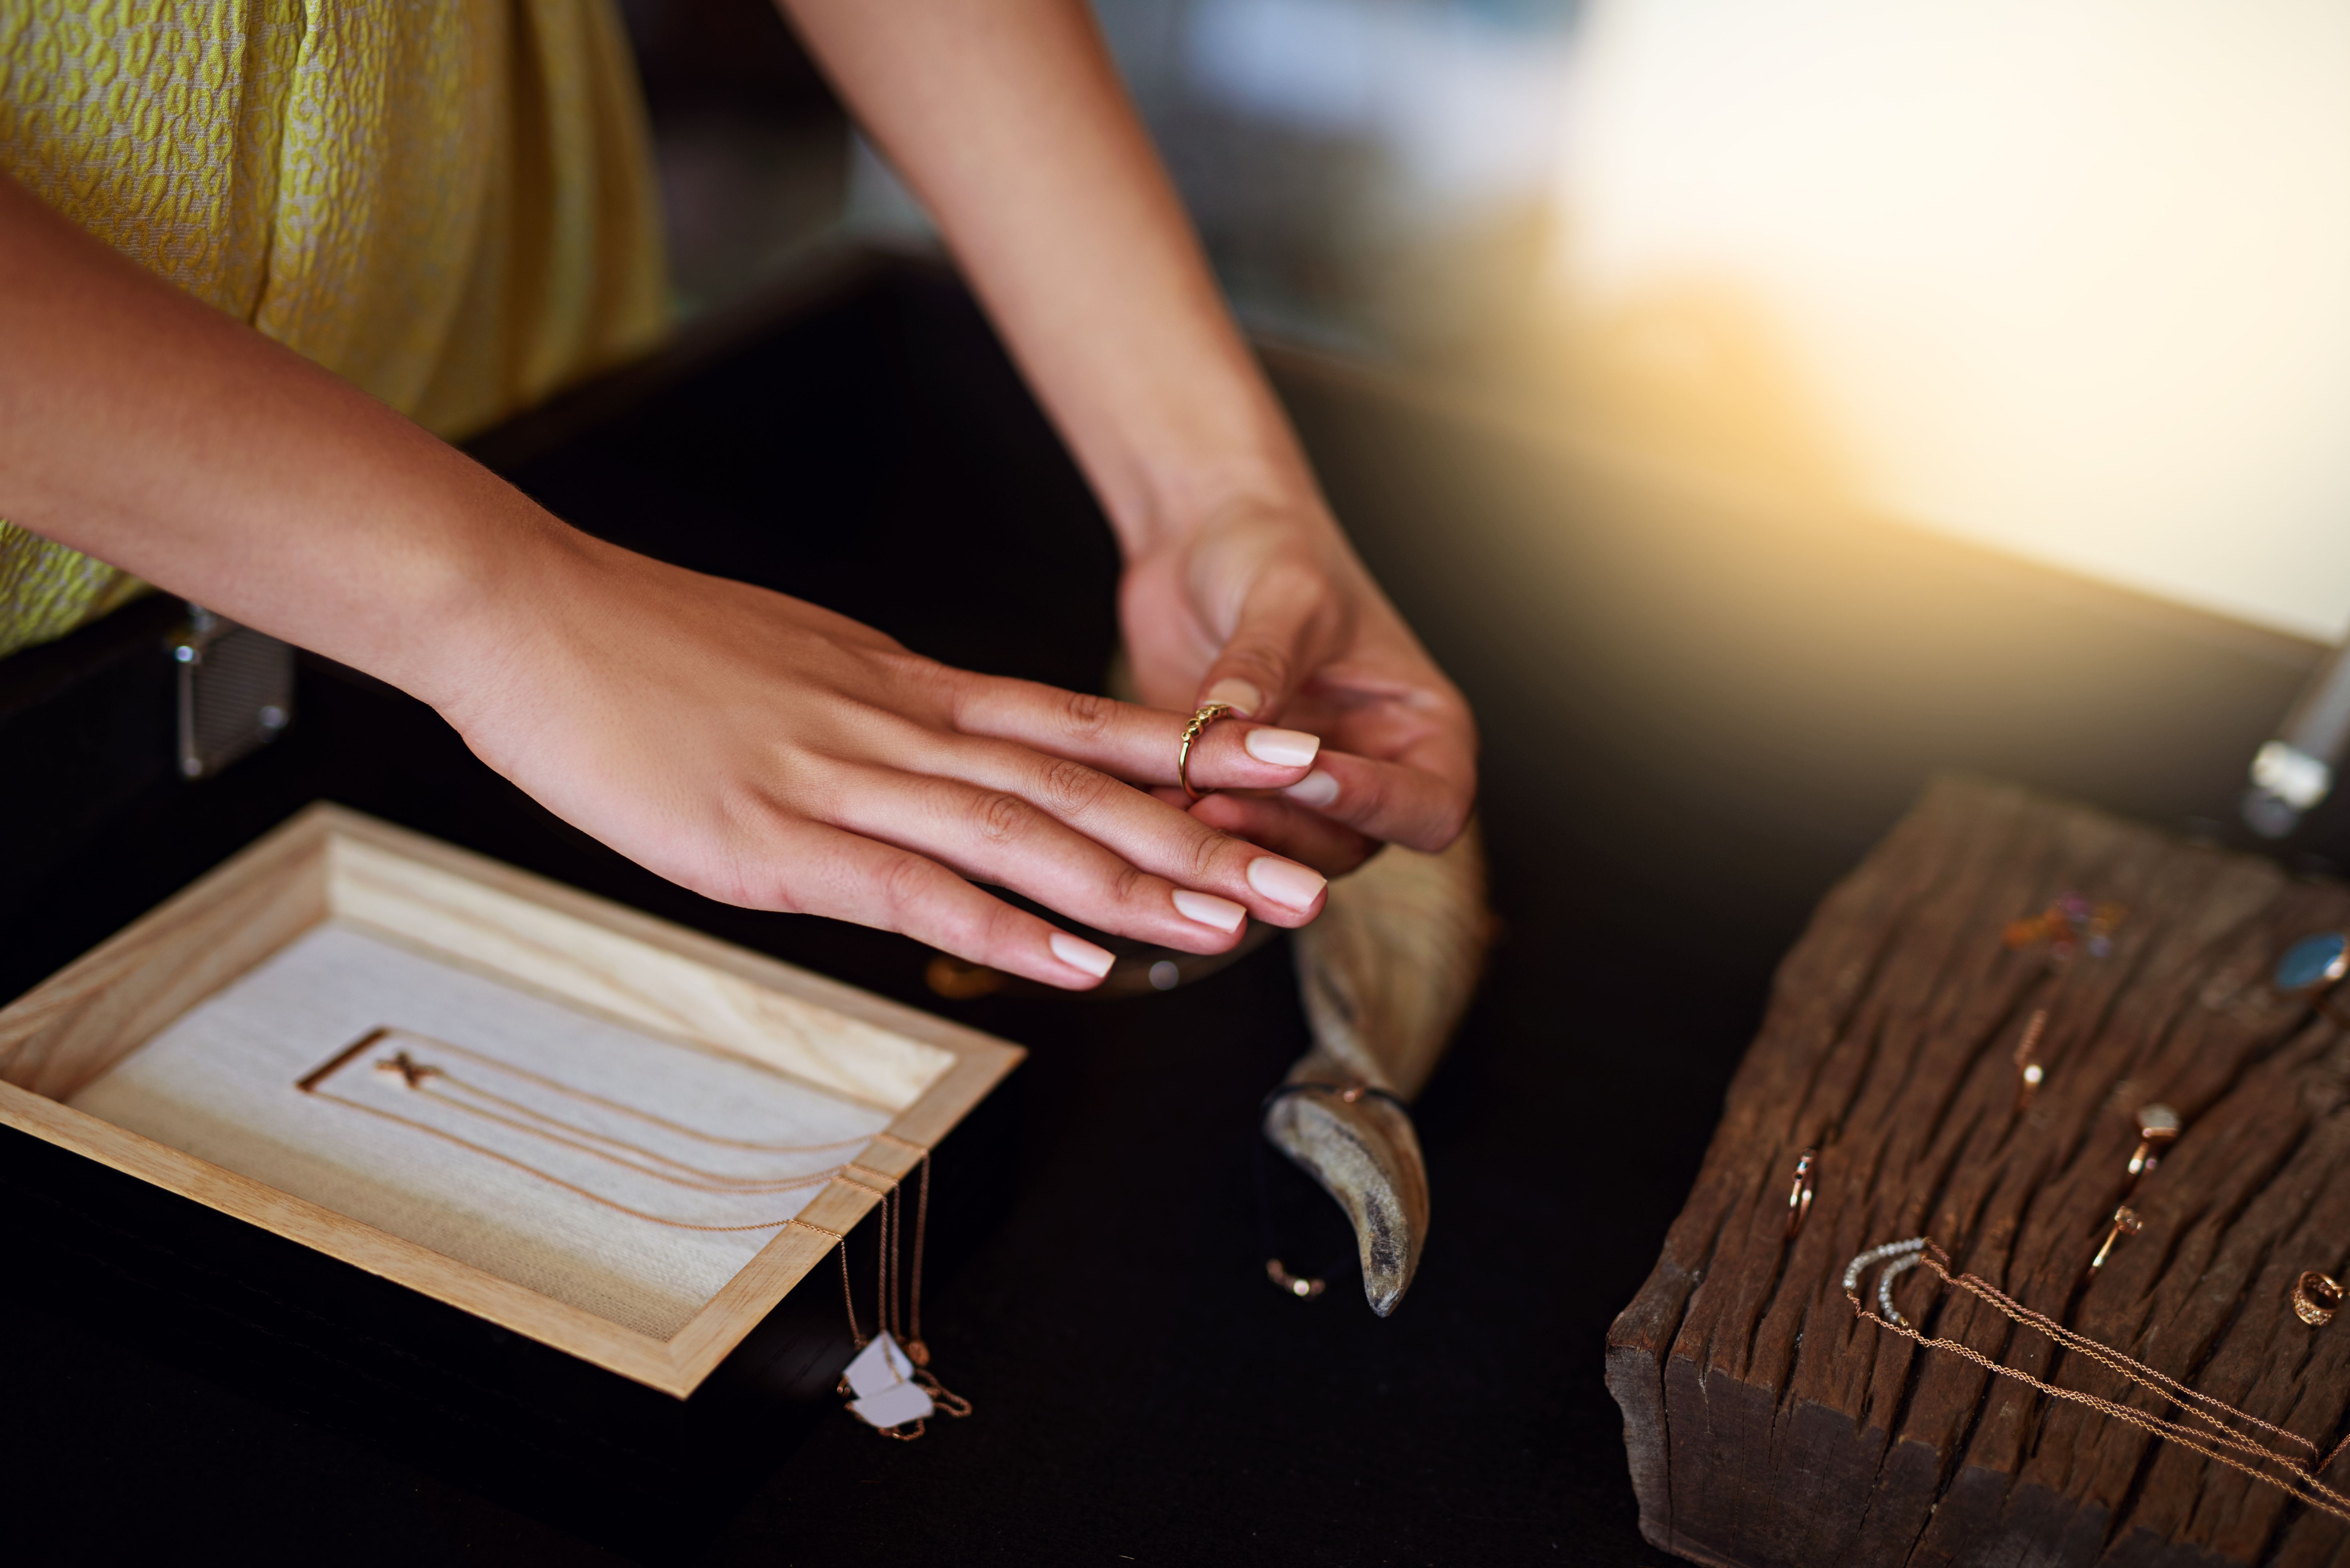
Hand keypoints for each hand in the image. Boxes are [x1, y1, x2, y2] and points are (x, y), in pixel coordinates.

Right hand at [428, 525, 1335, 989]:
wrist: (524, 613)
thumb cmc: (644, 647)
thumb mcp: (791, 669)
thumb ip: (874, 718)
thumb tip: (929, 756)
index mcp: (902, 687)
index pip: (1077, 721)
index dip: (1191, 752)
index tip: (1284, 771)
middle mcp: (896, 727)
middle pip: (1080, 785)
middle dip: (1204, 835)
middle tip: (1306, 874)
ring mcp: (838, 781)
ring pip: (1021, 836)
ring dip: (1135, 886)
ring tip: (1233, 924)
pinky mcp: (772, 839)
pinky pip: (914, 885)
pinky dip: (1007, 924)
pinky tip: (1079, 961)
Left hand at [1118, 497, 1475, 874]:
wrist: (1203, 542)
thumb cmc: (1274, 549)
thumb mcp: (1283, 593)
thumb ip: (1264, 663)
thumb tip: (1236, 720)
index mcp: (1421, 730)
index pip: (1434, 806)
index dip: (1378, 804)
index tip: (1308, 770)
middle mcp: (1372, 775)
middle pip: (1351, 846)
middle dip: (1284, 831)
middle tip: (1217, 801)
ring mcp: (1303, 795)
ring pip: (1282, 859)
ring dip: (1230, 842)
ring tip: (1174, 803)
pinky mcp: (1236, 797)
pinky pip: (1220, 837)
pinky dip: (1186, 829)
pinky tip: (1143, 802)